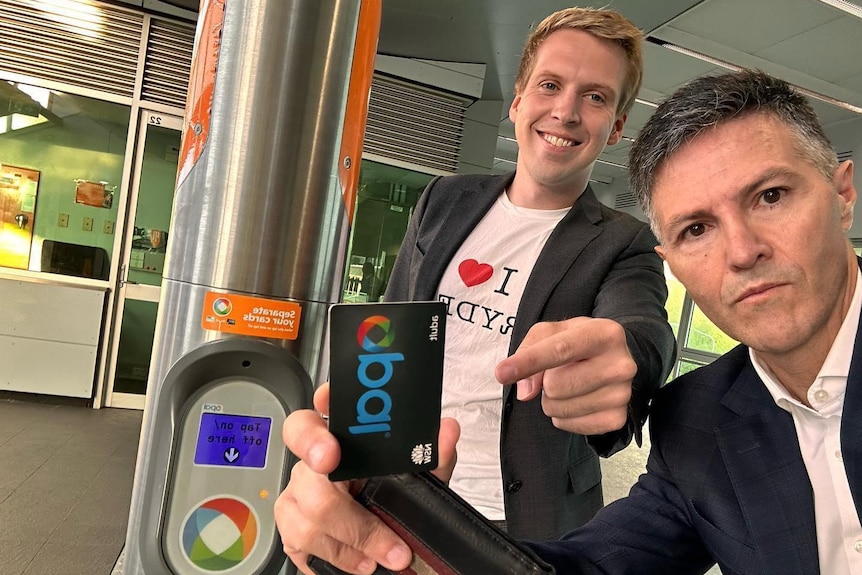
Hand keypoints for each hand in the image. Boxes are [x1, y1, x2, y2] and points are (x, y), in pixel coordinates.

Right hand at [275, 383, 459, 574]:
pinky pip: (301, 540)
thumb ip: (433, 456)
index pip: (325, 406)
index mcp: (345, 437)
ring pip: (310, 508)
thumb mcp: (419, 479)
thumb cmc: (394, 502)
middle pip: (309, 458)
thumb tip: (447, 432)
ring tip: (385, 553)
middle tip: (350, 486)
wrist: (385, 546)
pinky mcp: (291, 528)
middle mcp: (315, 461)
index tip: (331, 410)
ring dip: (355, 535)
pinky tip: (362, 562)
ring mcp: (299, 493)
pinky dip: (340, 555)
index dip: (324, 402)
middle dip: (334, 479)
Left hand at [494, 317, 634, 434]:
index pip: (560, 350)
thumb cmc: (578, 342)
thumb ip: (530, 351)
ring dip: (553, 401)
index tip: (502, 373)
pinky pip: (571, 426)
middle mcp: (620, 364)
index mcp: (604, 334)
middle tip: (558, 373)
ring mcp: (623, 394)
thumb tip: (526, 391)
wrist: (615, 358)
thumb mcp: (552, 332)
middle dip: (545, 383)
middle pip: (556, 386)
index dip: (528, 362)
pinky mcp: (618, 418)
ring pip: (560, 409)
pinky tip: (577, 400)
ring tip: (569, 385)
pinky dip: (565, 417)